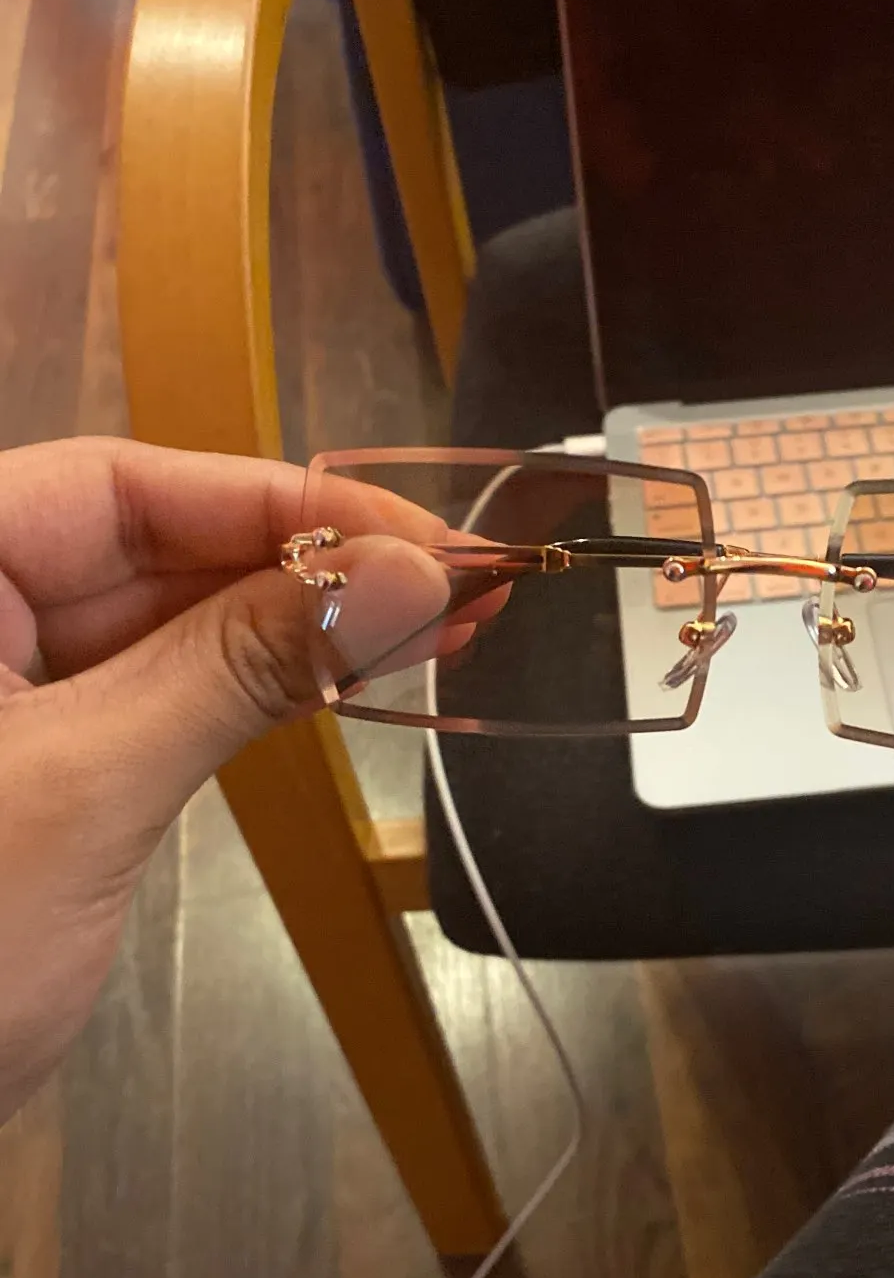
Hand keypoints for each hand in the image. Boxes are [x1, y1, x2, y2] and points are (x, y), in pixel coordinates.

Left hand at [0, 436, 445, 1123]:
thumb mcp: (83, 791)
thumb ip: (240, 667)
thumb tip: (411, 569)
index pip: (121, 486)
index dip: (280, 502)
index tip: (422, 539)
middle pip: (152, 547)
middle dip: (310, 566)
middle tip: (467, 592)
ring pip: (167, 625)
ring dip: (301, 629)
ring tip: (445, 630)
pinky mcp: (38, 768)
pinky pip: (159, 699)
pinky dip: (254, 692)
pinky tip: (352, 678)